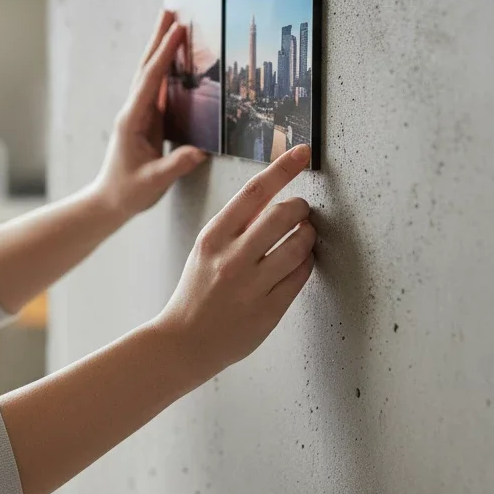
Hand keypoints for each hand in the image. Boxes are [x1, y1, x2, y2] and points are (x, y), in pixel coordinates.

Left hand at [91, 9, 209, 220]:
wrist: (110, 201)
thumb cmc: (128, 192)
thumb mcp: (153, 182)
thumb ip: (175, 166)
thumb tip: (199, 151)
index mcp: (132, 121)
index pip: (150, 82)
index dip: (164, 56)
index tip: (177, 31)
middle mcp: (133, 112)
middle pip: (146, 68)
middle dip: (158, 39)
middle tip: (171, 11)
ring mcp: (138, 114)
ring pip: (150, 75)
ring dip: (161, 49)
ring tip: (173, 24)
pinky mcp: (145, 121)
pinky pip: (157, 88)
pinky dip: (166, 69)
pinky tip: (175, 58)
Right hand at [151, 143, 315, 383]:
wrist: (184, 341)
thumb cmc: (196, 292)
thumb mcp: (205, 251)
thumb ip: (235, 227)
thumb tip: (272, 199)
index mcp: (212, 237)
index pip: (254, 192)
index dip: (282, 168)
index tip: (302, 152)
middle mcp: (231, 258)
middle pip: (283, 215)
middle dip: (301, 208)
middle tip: (302, 210)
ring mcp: (251, 285)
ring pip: (299, 246)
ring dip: (310, 235)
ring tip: (305, 235)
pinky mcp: (269, 310)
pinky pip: (301, 276)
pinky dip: (307, 263)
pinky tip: (300, 261)